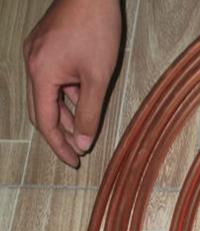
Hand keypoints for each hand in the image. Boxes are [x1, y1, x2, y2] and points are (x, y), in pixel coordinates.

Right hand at [23, 0, 121, 167]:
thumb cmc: (96, 30)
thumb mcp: (97, 78)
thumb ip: (89, 113)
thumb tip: (83, 142)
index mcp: (41, 74)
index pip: (44, 121)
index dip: (59, 145)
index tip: (73, 161)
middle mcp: (32, 64)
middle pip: (41, 110)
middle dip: (59, 133)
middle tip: (77, 153)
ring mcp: (37, 54)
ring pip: (47, 94)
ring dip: (64, 114)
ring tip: (82, 133)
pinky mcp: (45, 47)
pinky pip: (51, 79)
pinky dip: (65, 95)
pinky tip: (80, 104)